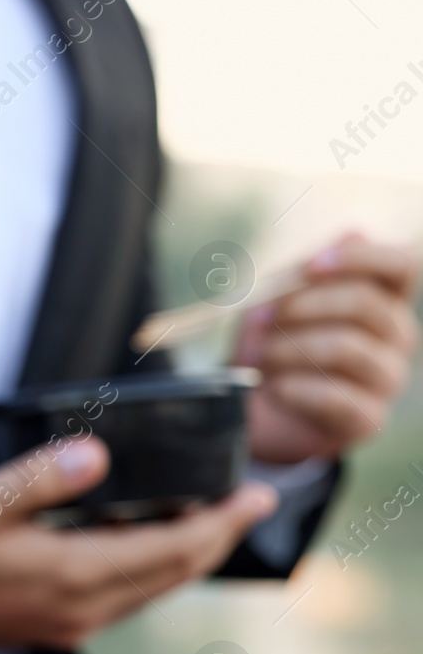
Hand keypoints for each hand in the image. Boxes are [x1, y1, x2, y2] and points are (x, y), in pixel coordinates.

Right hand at [0, 438, 278, 648]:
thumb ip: (44, 476)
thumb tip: (100, 453)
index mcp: (73, 574)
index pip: (174, 549)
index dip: (223, 522)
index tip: (258, 493)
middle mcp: (84, 609)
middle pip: (176, 575)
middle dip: (219, 538)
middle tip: (251, 501)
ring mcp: (70, 623)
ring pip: (154, 591)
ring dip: (188, 556)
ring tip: (210, 519)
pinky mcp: (55, 627)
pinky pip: (125, 599)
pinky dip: (152, 569)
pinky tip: (146, 544)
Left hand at [237, 234, 418, 463]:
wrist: (250, 409)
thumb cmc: (267, 346)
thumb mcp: (276, 302)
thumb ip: (310, 271)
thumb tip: (354, 234)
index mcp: (381, 299)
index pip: (403, 265)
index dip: (361, 259)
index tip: (310, 267)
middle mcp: (396, 337)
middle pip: (366, 304)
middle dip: (302, 306)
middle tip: (259, 319)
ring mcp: (387, 379)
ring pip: (347, 347)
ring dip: (290, 349)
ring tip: (260, 357)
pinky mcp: (368, 418)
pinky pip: (337, 397)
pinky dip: (295, 389)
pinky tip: (275, 389)